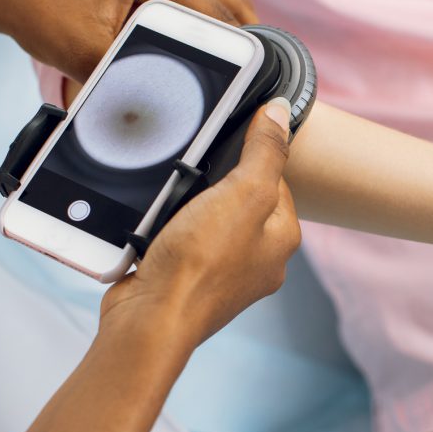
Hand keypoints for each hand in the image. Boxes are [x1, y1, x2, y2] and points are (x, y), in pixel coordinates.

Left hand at [0, 0, 257, 84]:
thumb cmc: (39, 12)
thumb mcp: (90, 55)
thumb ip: (134, 78)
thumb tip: (171, 107)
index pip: (216, 13)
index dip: (236, 51)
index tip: (247, 85)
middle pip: (226, 1)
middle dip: (239, 41)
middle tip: (247, 83)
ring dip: (220, 33)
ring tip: (228, 73)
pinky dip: (200, 25)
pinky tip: (200, 55)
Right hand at [100, 100, 300, 345]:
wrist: (150, 318)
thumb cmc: (199, 265)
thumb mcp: (242, 193)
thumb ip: (265, 151)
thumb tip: (281, 113)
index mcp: (282, 240)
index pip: (277, 179)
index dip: (251, 156)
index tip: (226, 147)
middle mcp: (259, 260)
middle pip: (241, 198)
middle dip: (215, 182)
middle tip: (194, 177)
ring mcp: (223, 274)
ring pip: (209, 218)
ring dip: (189, 205)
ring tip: (174, 203)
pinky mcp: (189, 281)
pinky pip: (182, 240)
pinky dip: (168, 228)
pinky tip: (157, 226)